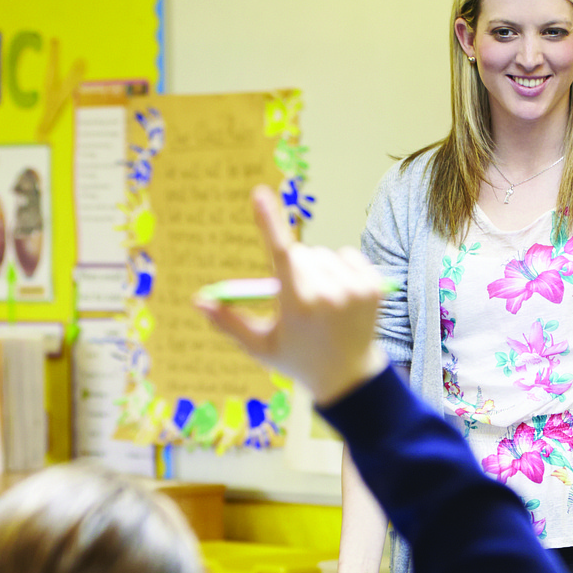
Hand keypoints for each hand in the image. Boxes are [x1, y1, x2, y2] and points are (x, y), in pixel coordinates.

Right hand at [196, 185, 387, 405]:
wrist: (350, 378)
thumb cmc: (298, 360)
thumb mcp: (260, 346)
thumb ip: (228, 322)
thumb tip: (198, 301)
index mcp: (298, 306)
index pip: (280, 255)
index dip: (268, 222)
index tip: (259, 194)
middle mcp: (328, 295)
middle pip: (300, 253)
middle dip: (293, 269)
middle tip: (300, 301)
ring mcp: (354, 290)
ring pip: (323, 254)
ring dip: (318, 270)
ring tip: (322, 303)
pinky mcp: (374, 286)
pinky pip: (348, 255)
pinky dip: (341, 268)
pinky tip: (341, 295)